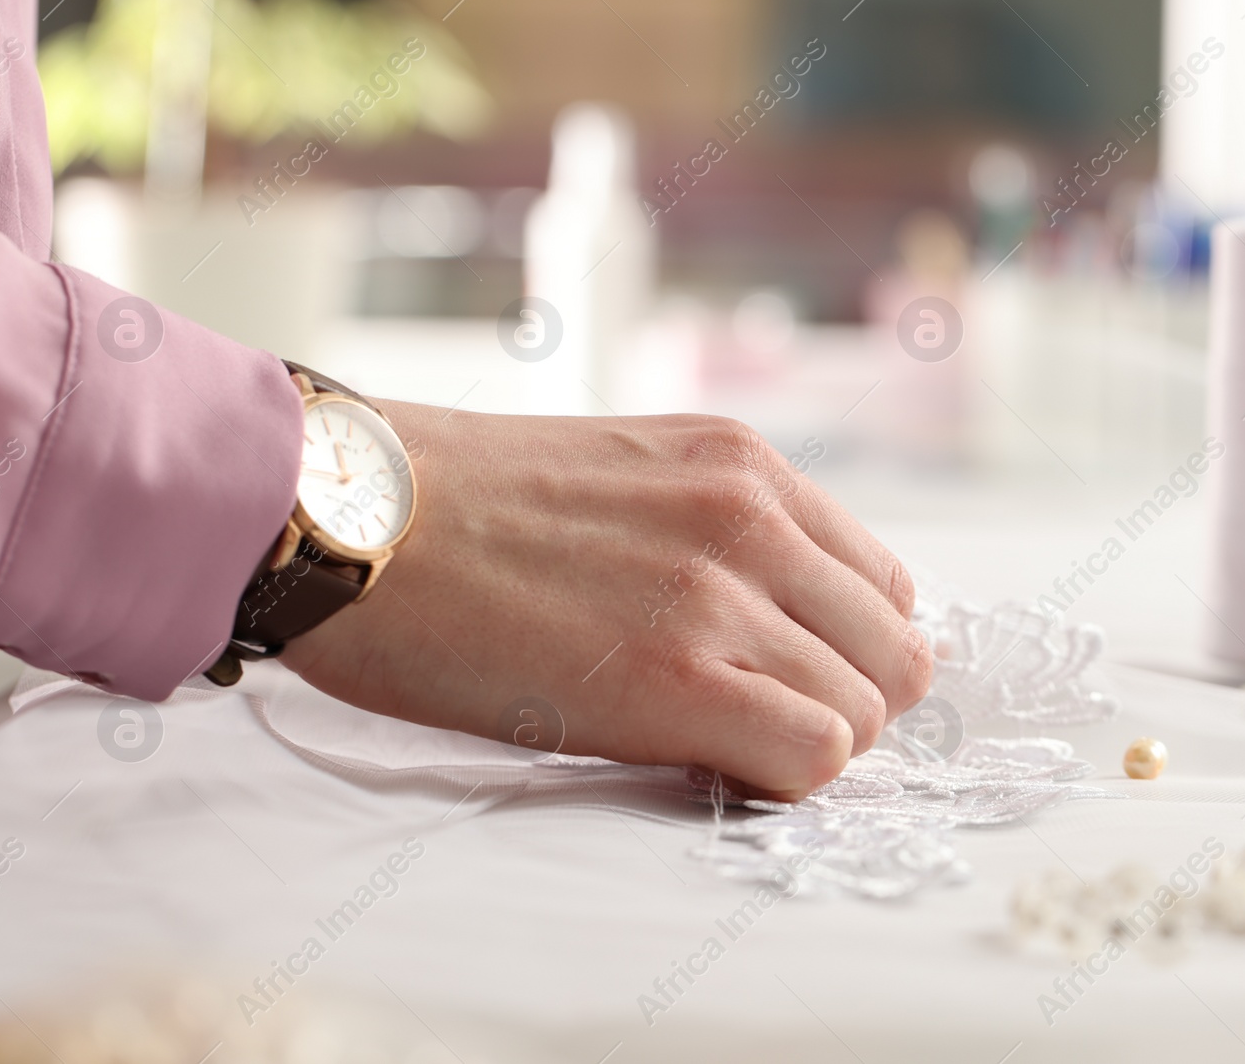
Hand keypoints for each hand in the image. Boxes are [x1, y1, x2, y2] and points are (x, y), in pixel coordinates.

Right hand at [280, 404, 933, 800]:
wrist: (349, 516)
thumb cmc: (455, 506)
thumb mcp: (625, 475)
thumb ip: (718, 532)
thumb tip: (777, 621)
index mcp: (746, 467)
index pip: (883, 586)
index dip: (847, 649)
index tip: (791, 678)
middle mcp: (754, 520)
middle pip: (894, 655)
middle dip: (845, 703)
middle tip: (760, 724)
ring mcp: (722, 595)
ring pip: (866, 713)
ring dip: (806, 744)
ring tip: (717, 742)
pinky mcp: (677, 676)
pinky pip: (816, 755)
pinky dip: (781, 778)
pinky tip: (706, 762)